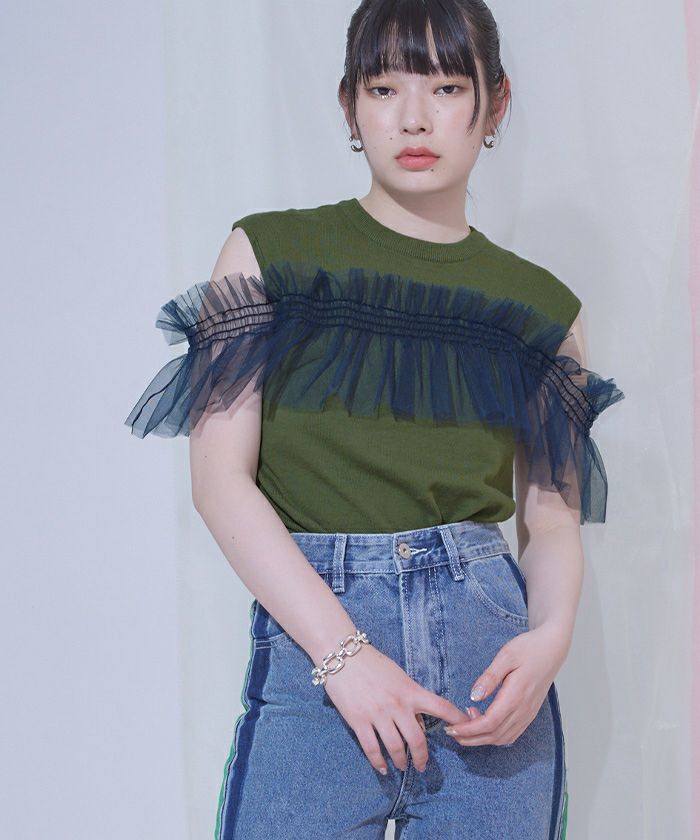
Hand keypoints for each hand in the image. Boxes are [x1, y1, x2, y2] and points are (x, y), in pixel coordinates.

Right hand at [322, 643, 470, 774]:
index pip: (441, 707)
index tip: (466, 728)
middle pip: (418, 740)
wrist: (343, 656)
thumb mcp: (398, 676)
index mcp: (410, 691)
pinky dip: (378, 762)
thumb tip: (417, 719)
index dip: (457, 719)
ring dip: (401, 761)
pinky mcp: (359, 721)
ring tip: (402, 766)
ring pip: (396, 748)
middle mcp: (397, 705)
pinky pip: (372, 749)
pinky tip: (382, 768)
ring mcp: (378, 714)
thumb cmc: (372, 663)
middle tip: (421, 766)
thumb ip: (410, 696)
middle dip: (422, 758)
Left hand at [444, 624, 568, 746]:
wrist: (552, 648)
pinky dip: (496, 736)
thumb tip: (474, 696)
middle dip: (471, 738)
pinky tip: (484, 726)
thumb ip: (490, 678)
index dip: (469, 729)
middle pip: (495, 735)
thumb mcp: (506, 656)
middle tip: (452, 732)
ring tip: (464, 728)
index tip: (452, 728)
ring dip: (482, 739)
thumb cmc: (529, 648)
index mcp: (516, 696)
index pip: (490, 722)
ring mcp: (529, 713)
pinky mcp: (530, 713)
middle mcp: (524, 710)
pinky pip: (512, 733)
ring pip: (504, 738)